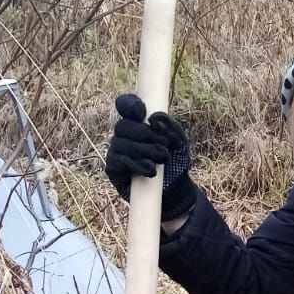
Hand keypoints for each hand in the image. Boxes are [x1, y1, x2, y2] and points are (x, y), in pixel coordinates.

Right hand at [105, 94, 196, 220]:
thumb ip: (171, 127)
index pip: (125, 105)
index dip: (129, 105)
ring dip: (143, 151)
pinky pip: (116, 162)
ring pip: (119, 143)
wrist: (176, 188)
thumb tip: (153, 117)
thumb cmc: (176, 161)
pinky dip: (134, 165)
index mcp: (138, 122)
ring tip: (161, 161)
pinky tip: (149, 170)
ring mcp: (116, 150)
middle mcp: (124, 134)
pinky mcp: (113, 168)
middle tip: (164, 147)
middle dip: (145, 135)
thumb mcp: (180, 143)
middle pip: (123, 125)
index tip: (141, 113)